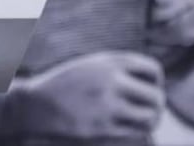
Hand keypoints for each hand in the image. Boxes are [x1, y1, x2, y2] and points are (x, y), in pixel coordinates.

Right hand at [3, 51, 165, 138]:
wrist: (36, 103)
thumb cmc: (67, 84)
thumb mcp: (92, 64)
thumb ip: (119, 68)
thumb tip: (153, 82)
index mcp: (110, 61)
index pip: (153, 70)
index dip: (156, 82)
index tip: (149, 88)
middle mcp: (111, 81)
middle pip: (156, 96)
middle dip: (157, 104)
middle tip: (151, 109)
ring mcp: (107, 105)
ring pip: (150, 117)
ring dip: (152, 119)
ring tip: (145, 120)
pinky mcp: (102, 128)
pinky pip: (135, 132)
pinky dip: (137, 130)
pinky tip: (129, 128)